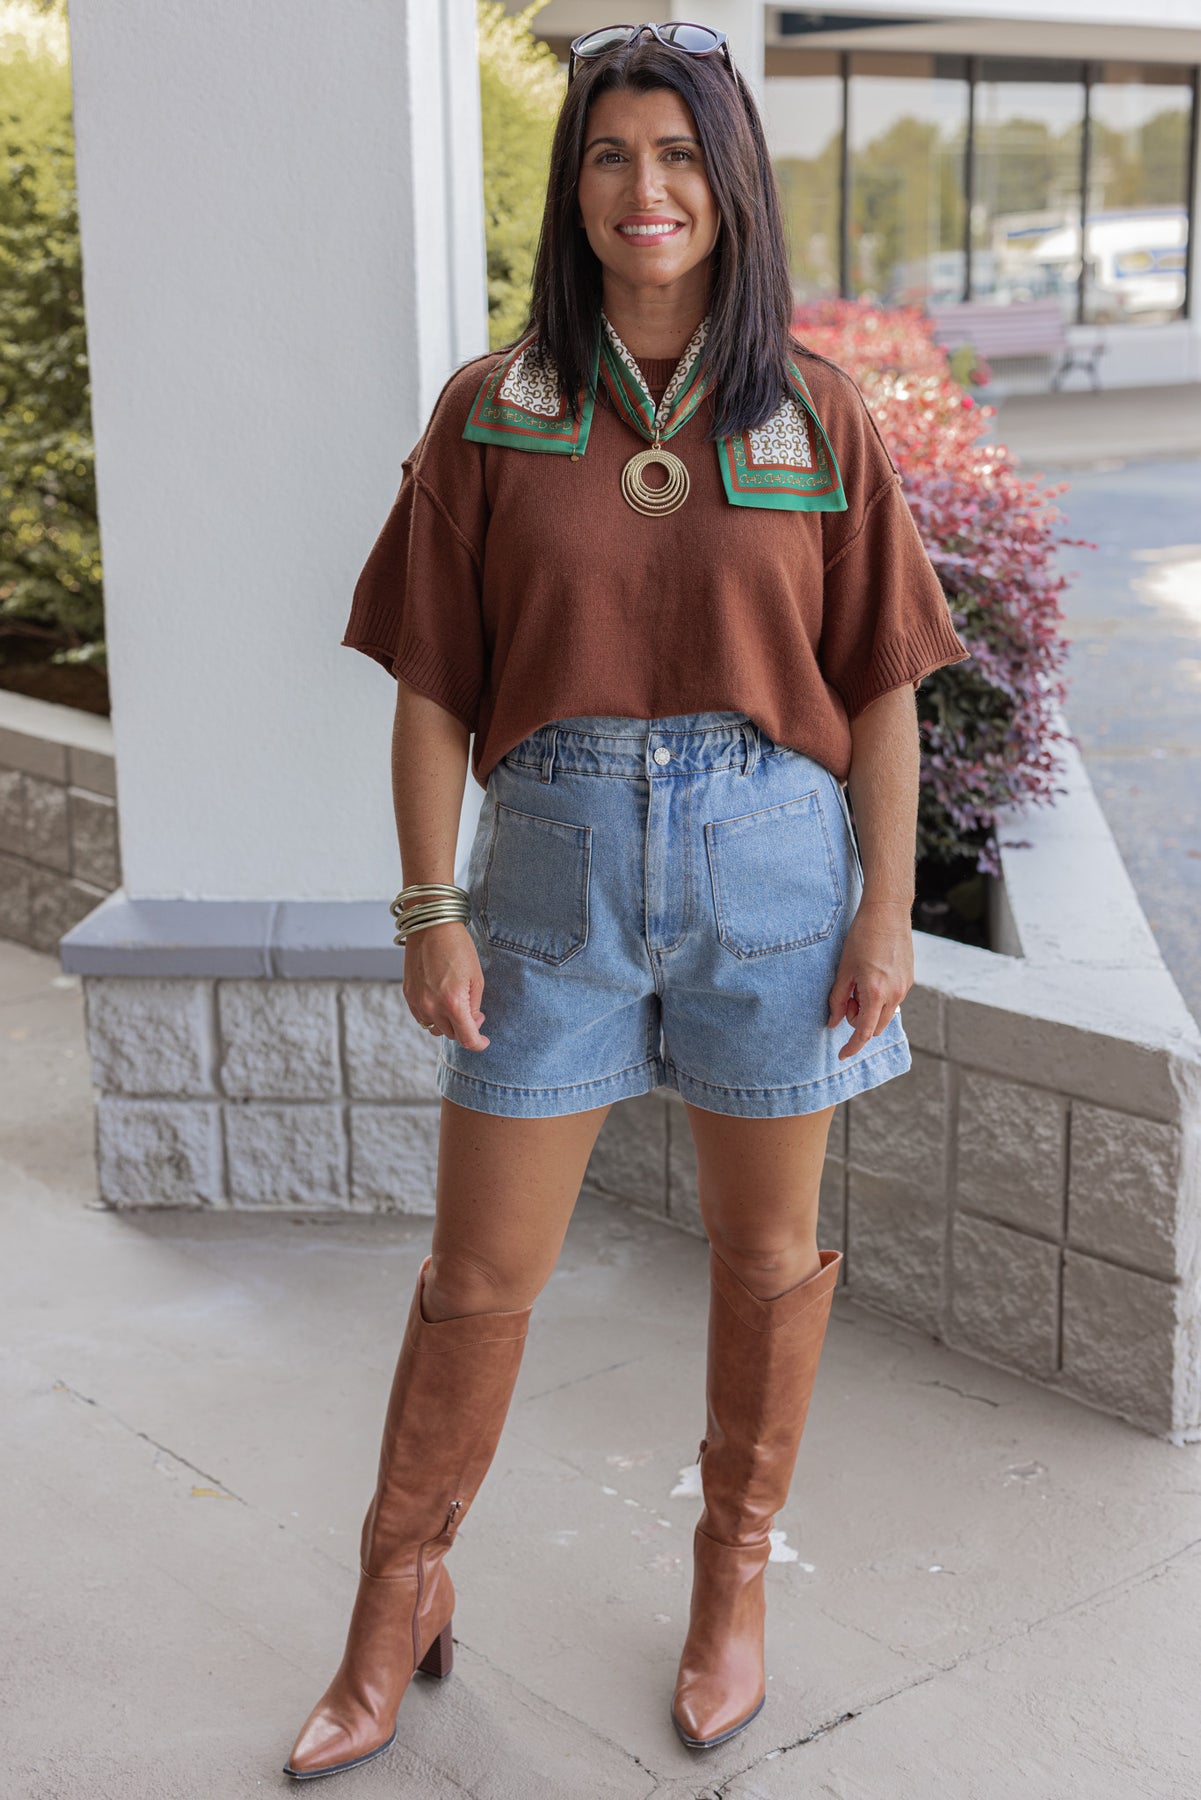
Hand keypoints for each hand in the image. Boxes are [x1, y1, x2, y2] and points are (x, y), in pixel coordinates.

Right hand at [403, 922, 489, 1049]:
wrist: (431, 926)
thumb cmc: (459, 948)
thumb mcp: (477, 978)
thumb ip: (474, 1006)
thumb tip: (472, 1023)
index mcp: (453, 1004)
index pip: (466, 1039)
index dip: (479, 1043)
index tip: (484, 1041)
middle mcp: (432, 1007)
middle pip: (451, 1034)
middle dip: (465, 1028)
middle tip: (474, 1012)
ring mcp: (417, 1002)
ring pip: (435, 1028)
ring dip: (448, 1023)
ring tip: (456, 1005)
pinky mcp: (408, 994)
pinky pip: (421, 1017)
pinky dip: (433, 1015)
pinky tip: (441, 999)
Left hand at [826, 899, 912, 1061]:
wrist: (887, 913)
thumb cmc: (861, 938)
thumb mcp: (843, 969)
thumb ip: (838, 999)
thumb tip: (833, 1023)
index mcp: (875, 992)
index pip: (864, 1031)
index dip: (852, 1047)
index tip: (842, 1055)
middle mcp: (894, 994)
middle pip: (876, 1027)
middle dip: (859, 1021)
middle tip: (847, 998)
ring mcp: (905, 987)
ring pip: (886, 1015)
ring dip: (870, 1010)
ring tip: (858, 984)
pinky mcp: (910, 979)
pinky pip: (894, 1000)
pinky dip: (880, 999)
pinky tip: (871, 977)